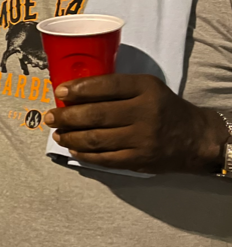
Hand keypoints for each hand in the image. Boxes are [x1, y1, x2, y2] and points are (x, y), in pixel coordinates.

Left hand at [43, 73, 228, 173]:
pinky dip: (84, 154)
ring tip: (58, 134)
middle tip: (50, 116)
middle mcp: (144, 113)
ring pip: (96, 139)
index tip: (60, 91)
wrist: (195, 138)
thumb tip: (76, 92)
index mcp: (146, 89)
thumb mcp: (148, 88)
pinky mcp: (138, 160)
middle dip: (67, 116)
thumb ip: (119, 88)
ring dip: (71, 137)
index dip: (80, 89)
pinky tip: (73, 149)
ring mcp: (142, 139)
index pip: (108, 86)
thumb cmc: (164, 108)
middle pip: (96, 114)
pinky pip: (104, 158)